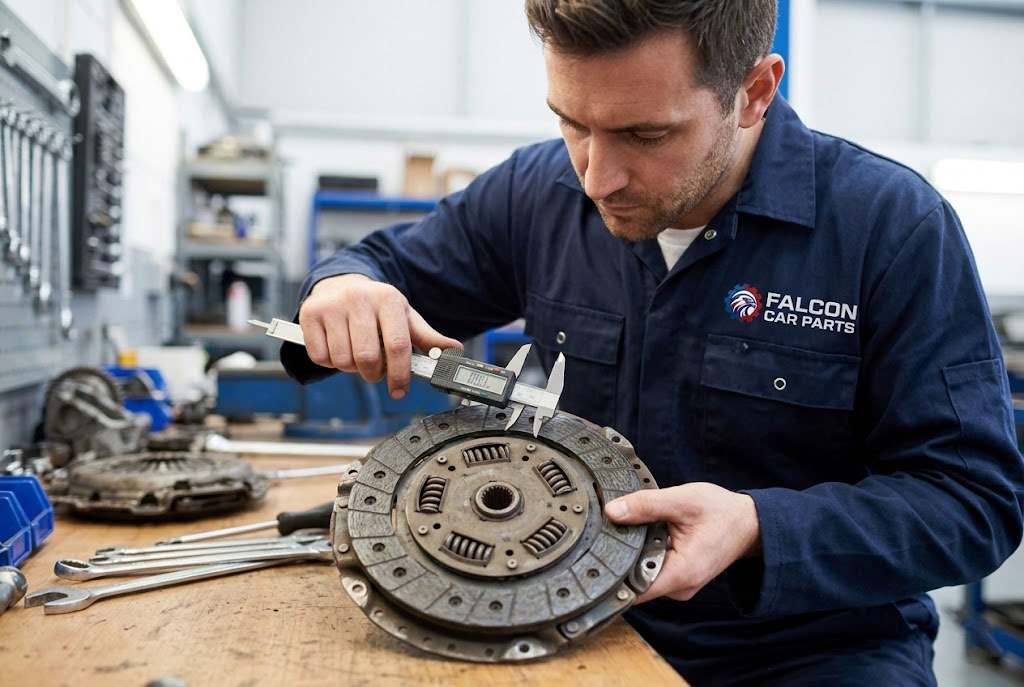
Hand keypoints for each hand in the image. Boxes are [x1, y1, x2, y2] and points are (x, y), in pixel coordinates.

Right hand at [298, 274, 461, 398]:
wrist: (340, 284)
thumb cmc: (377, 308)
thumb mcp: (404, 317)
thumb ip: (427, 338)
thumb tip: (454, 352)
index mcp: (388, 299)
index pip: (398, 345)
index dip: (400, 374)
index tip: (399, 391)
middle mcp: (359, 298)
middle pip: (367, 358)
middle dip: (373, 374)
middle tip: (375, 369)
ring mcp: (332, 305)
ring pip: (342, 360)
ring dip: (351, 368)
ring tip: (356, 354)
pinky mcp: (309, 314)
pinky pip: (320, 357)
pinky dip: (329, 362)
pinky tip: (337, 347)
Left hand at [604, 482, 761, 602]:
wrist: (749, 523)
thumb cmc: (722, 513)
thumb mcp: (682, 500)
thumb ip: (646, 505)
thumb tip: (612, 511)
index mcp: (682, 573)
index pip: (634, 589)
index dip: (611, 575)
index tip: (594, 557)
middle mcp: (680, 587)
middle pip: (634, 581)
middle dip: (619, 558)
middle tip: (605, 533)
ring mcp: (679, 585)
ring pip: (642, 574)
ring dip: (633, 554)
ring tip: (626, 530)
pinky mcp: (678, 578)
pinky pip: (652, 569)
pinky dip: (644, 553)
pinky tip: (641, 535)